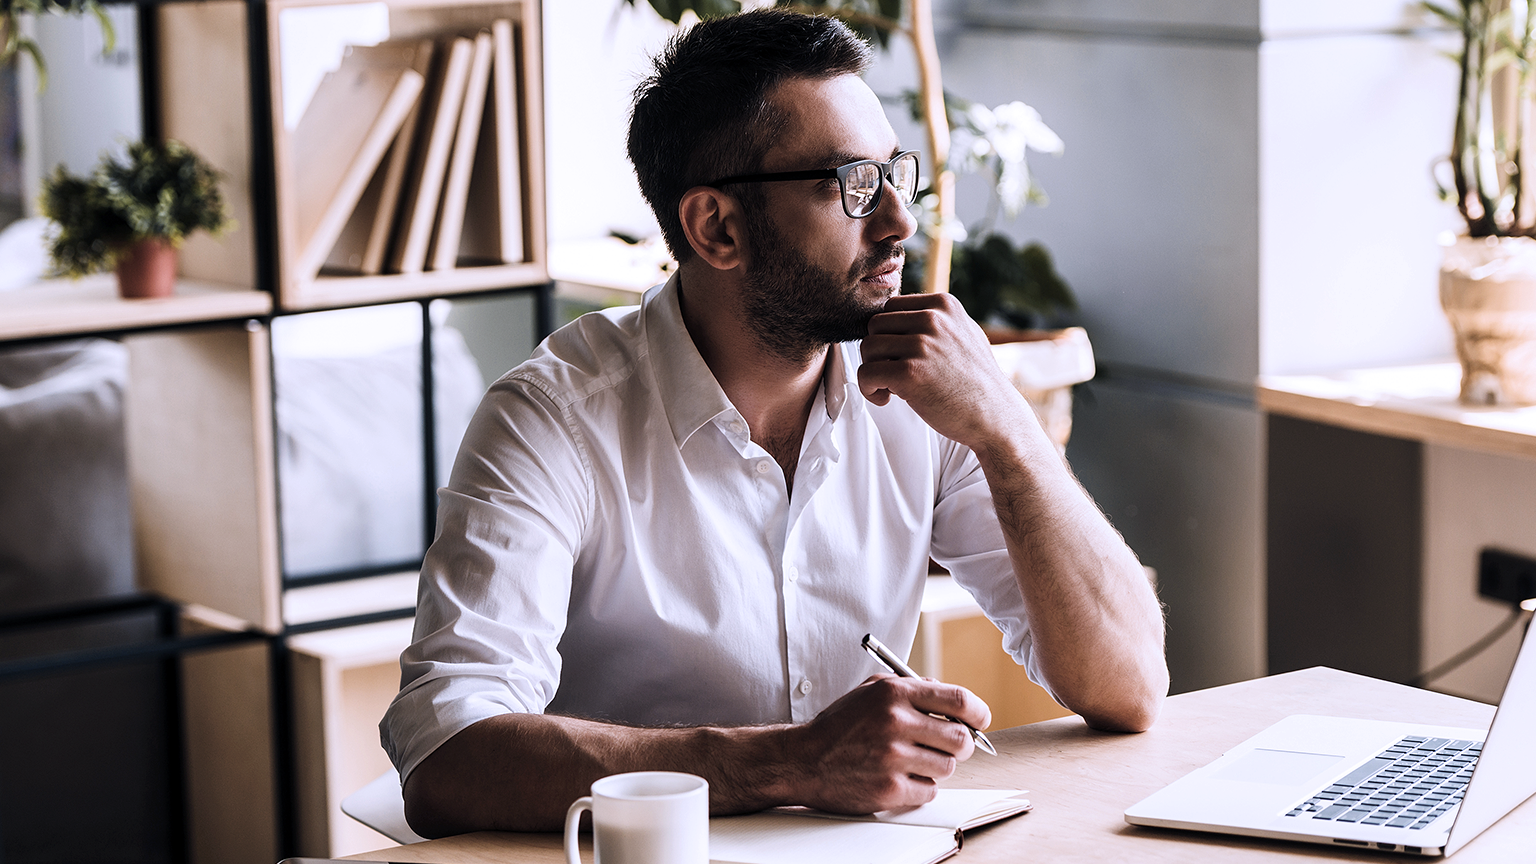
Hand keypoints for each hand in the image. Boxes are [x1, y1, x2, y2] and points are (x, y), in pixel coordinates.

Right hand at [784, 675, 990, 813]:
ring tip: (916, 761)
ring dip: (938, 766)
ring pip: (947, 767)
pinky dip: (921, 787)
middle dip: (962, 745)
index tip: (980, 720)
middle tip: (951, 746)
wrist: (804, 759)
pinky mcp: (888, 789)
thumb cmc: (840, 725)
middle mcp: (895, 723)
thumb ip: (911, 687)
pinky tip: (902, 778)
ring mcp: (892, 759)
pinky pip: (929, 791)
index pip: (959, 700)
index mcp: (894, 694)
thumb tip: (951, 698)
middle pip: (960, 739)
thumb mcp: (871, 691)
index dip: (979, 713)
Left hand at [857, 293, 1028, 451]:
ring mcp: (921, 345)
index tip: (899, 356)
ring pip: (867, 348)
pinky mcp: (910, 374)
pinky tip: (886, 398)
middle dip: (877, 351)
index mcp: (944, 305)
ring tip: (891, 387)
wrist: (995, 417)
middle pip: (875, 325)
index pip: (891, 307)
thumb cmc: (977, 381)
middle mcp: (933, 320)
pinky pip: (866, 374)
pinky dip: (868, 389)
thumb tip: (903, 312)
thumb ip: (938, 320)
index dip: (888, 334)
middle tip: (891, 373)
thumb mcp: (965, 334)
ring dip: (872, 370)